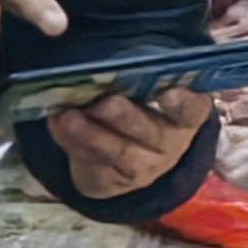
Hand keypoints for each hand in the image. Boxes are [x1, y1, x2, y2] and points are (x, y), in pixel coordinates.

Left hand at [45, 84, 211, 199]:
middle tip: (104, 103)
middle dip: (125, 118)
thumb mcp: (148, 89)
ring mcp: (143, 169)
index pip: (191, 109)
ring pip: (118, 153)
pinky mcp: (113, 183)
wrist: (132, 156)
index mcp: (187, 116)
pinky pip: (92, 166)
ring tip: (67, 117)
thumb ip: (135, 76)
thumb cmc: (142, 106)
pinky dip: (70, 144)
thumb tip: (103, 64)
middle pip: (150, 134)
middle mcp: (170, 145)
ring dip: (90, 134)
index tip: (168, 92)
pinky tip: (56, 126)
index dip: (182, 103)